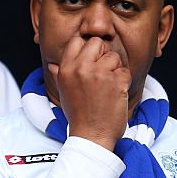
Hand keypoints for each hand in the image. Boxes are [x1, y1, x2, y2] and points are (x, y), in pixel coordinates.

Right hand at [47, 36, 129, 151]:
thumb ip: (59, 75)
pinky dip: (124, 82)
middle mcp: (80, 68)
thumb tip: (52, 65)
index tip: (91, 63)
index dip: (87, 50)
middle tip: (102, 74)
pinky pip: (125, 71)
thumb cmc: (78, 115)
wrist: (91, 136)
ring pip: (114, 57)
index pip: (77, 41)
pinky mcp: (116, 82)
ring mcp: (99, 74)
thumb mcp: (63, 93)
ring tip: (107, 88)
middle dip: (103, 55)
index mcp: (65, 69)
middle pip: (97, 43)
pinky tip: (115, 95)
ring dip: (115, 71)